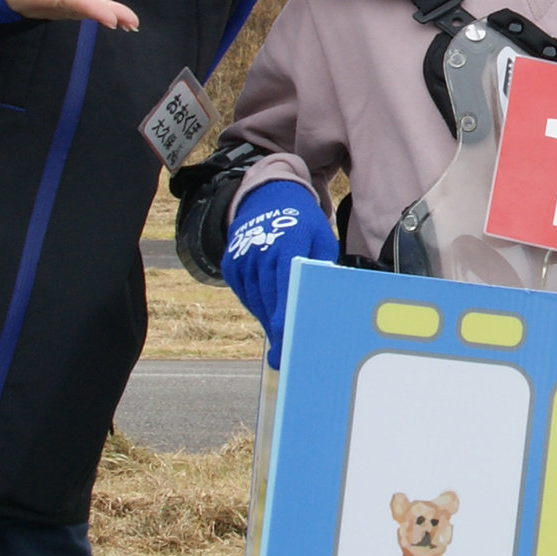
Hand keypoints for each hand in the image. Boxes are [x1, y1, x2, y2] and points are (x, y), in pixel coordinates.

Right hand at [0, 0, 138, 30]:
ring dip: (97, 15)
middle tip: (132, 22)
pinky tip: (98, 14)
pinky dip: (82, 12)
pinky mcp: (29, 8)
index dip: (89, 8)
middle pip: (74, 8)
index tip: (112, 20)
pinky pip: (62, 11)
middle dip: (102, 14)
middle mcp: (30, 6)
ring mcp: (31, 9)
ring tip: (128, 23)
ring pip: (70, 12)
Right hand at [221, 180, 338, 365]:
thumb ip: (322, 270)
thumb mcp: (321, 240)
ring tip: (282, 337)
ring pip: (256, 303)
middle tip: (286, 357)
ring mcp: (242, 260)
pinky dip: (258, 305)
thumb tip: (325, 304)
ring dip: (269, 320)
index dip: (285, 319)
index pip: (285, 290)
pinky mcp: (231, 265)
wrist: (268, 197)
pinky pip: (246, 295)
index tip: (287, 342)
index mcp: (287, 247)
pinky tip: (270, 310)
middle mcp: (259, 254)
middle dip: (278, 330)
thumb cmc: (303, 224)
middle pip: (269, 302)